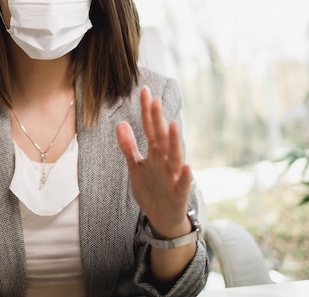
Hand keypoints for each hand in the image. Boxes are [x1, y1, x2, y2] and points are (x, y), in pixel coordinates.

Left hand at [116, 87, 192, 237]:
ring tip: (172, 125)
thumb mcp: (135, 167)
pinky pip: (182, 184)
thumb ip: (128, 146)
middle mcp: (165, 161)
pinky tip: (187, 166)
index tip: (144, 91)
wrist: (162, 218)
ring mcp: (173, 177)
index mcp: (154, 153)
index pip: (150, 128)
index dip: (146, 111)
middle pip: (161, 138)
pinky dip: (185, 176)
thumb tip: (121, 123)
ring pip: (174, 157)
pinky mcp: (179, 194)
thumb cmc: (151, 189)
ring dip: (174, 142)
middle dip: (158, 120)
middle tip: (155, 100)